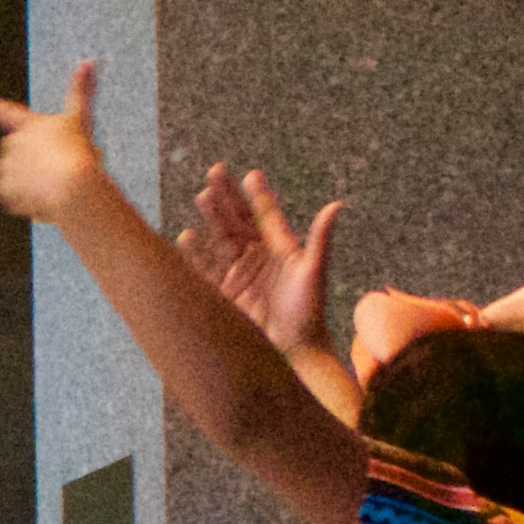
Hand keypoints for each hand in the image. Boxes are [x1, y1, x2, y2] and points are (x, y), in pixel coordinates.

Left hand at [0, 59, 108, 226]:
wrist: (71, 186)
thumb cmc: (79, 151)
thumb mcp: (81, 119)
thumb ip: (80, 90)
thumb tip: (88, 61)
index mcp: (27, 125)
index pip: (4, 113)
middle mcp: (10, 143)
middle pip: (18, 153)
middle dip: (31, 159)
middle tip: (54, 166)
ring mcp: (4, 166)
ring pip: (15, 175)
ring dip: (28, 179)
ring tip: (49, 183)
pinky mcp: (2, 189)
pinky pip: (11, 195)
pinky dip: (24, 198)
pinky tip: (39, 197)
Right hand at [178, 163, 345, 357]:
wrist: (291, 351)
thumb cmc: (308, 313)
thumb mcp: (313, 272)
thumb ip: (319, 239)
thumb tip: (337, 204)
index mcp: (280, 249)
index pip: (266, 215)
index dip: (258, 195)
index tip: (251, 174)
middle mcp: (257, 257)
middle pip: (238, 220)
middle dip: (227, 197)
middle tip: (216, 171)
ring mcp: (238, 274)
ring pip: (220, 238)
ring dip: (210, 217)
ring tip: (202, 195)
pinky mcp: (222, 293)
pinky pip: (205, 268)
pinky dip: (195, 253)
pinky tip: (186, 235)